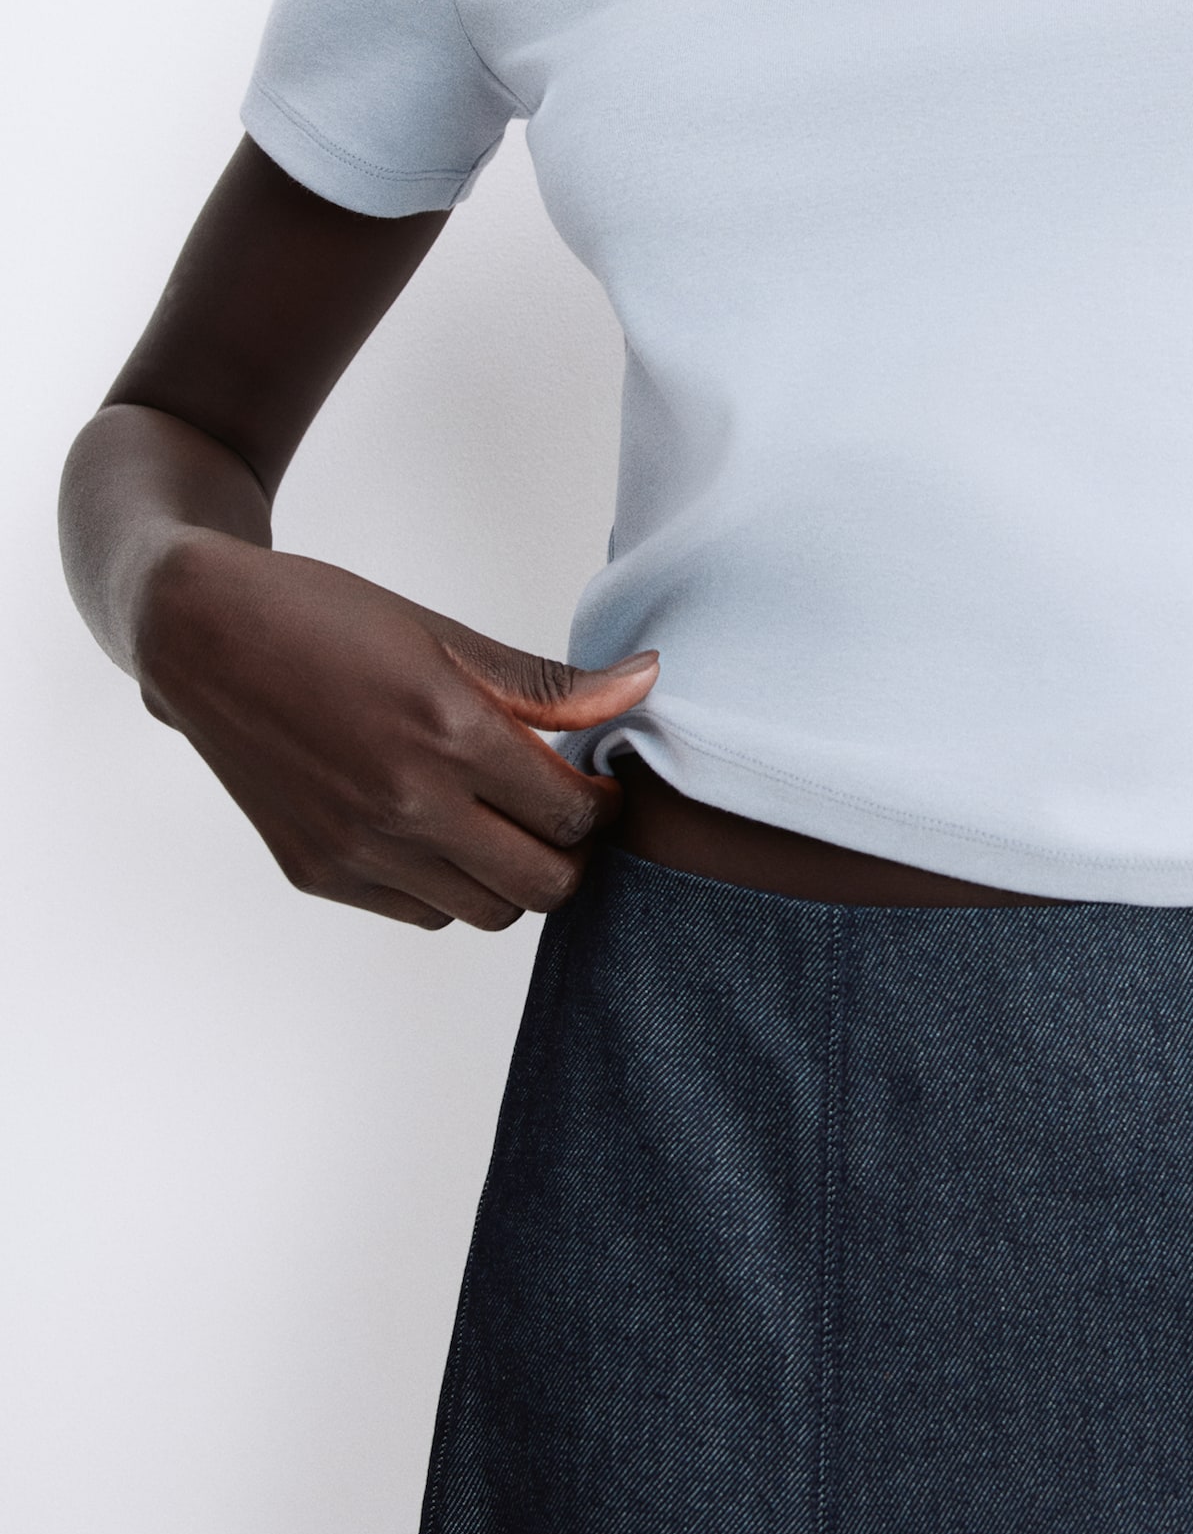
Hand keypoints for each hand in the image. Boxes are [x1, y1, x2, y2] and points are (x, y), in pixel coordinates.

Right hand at [135, 529, 656, 930]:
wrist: (205, 637)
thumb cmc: (331, 620)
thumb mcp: (448, 636)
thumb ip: (550, 683)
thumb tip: (647, 683)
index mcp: (451, 733)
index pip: (573, 815)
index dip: (602, 806)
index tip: (597, 786)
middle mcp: (406, 804)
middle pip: (543, 886)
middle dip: (571, 856)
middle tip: (562, 816)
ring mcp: (358, 848)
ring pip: (486, 912)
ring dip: (510, 876)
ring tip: (500, 821)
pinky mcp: (318, 873)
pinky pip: (422, 913)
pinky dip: (448, 886)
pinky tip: (437, 830)